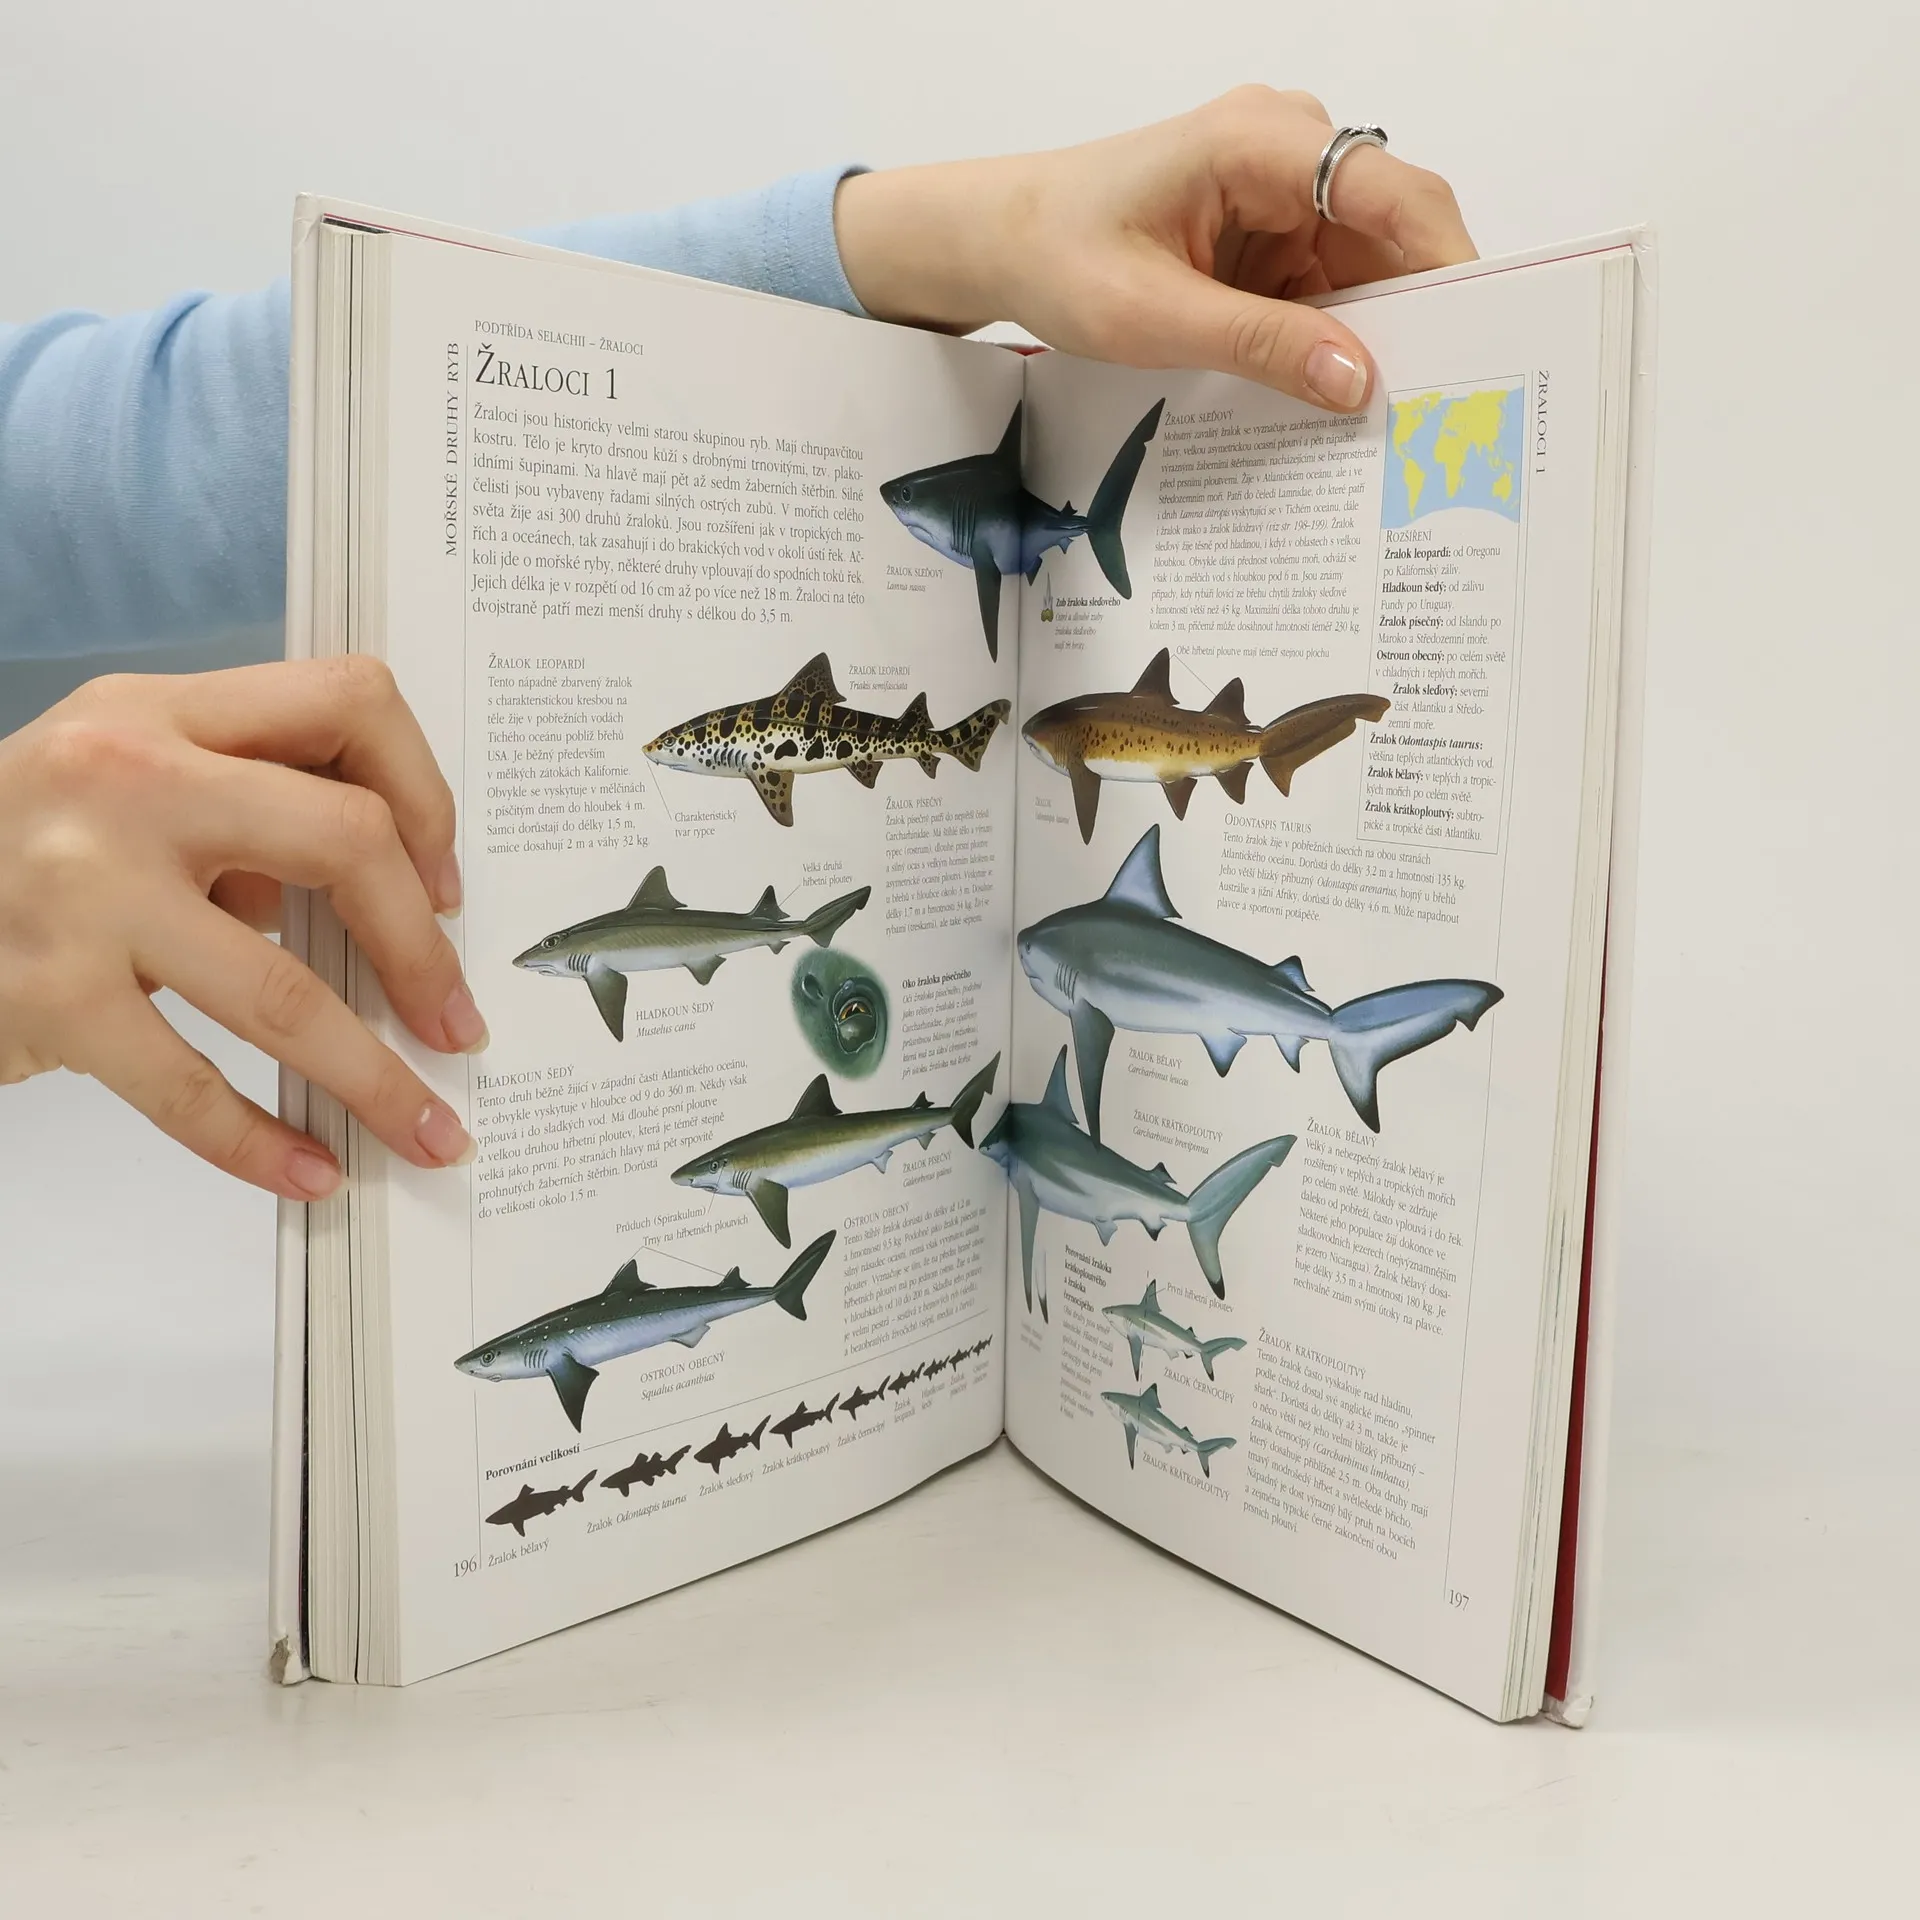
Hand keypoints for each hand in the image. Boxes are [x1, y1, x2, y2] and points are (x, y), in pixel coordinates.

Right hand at [0, 659, 485, 1199]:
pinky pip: (187, 1086)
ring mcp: (84, 889)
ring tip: (429, 1132)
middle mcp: (126, 781)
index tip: (444, 885)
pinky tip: (311, 1169)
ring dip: (376, 1080)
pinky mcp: (50, 995)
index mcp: (162, 714)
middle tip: (458, 1024)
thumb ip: (246, 815)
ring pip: (284, 994)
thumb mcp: (125, 787)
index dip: (424, 797)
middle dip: (425, 950)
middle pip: (345, 840)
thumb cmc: (21, 850)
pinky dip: (260, 1142)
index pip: (347, 705)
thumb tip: (390, 910)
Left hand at [836, 87, 1476, 411]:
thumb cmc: (1057, 253)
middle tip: (1444, 397)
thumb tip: (1357, 380)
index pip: (1389, 191)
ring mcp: (1282, 187)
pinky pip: (1327, 284)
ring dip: (1374, 333)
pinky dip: (1332, 336)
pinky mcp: (1270, 230)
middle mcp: (1286, 147)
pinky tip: (1336, 391)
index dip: (1445, 261)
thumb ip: (1259, 346)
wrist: (998, 240)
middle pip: (1391, 230)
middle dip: (1417, 311)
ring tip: (1392, 411)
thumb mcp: (1153, 317)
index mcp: (1259, 139)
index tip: (1481, 331)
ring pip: (1365, 265)